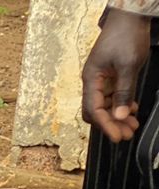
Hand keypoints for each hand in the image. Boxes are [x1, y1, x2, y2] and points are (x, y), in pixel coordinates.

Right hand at [82, 9, 151, 141]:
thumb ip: (124, 92)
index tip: (117, 136)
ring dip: (117, 117)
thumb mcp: (128, 65)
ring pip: (105, 106)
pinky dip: (121, 105)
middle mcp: (93, 82)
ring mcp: (101, 79)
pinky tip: (131, 110)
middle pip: (96, 112)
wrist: (129, 16)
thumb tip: (119, 116)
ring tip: (132, 125)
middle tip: (126, 135)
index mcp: (91, 79)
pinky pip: (112, 96)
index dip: (105, 125)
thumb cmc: (126, 35)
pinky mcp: (110, 76)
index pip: (93, 110)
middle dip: (110, 125)